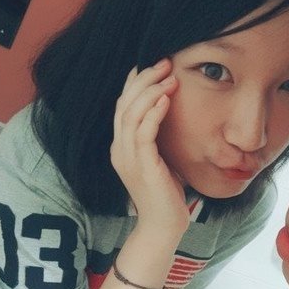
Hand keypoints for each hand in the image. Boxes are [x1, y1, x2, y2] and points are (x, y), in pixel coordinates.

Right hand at [110, 60, 189, 235]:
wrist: (163, 226)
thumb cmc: (166, 194)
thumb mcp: (160, 159)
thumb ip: (158, 137)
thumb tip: (169, 111)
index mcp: (121, 147)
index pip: (122, 106)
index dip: (135, 82)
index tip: (154, 65)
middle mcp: (119, 150)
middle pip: (123, 104)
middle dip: (144, 79)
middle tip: (165, 62)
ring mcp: (127, 159)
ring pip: (131, 115)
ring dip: (151, 91)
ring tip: (169, 76)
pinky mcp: (141, 167)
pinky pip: (143, 133)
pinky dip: (154, 113)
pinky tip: (166, 99)